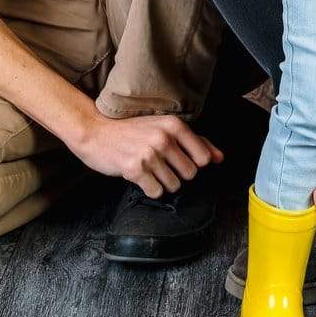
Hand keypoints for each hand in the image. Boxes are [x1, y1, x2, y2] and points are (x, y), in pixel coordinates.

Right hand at [72, 111, 222, 197]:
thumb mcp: (163, 128)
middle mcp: (163, 138)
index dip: (193, 164)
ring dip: (162, 182)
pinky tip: (139, 176)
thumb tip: (220, 158)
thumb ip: (195, 142)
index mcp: (174, 125)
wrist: (95, 132)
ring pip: (173, 185)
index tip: (179, 159)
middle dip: (177, 175)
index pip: (203, 158)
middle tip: (160, 165)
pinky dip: (149, 188)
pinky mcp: (135, 169)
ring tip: (148, 169)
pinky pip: (156, 192)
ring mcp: (149, 154)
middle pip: (190, 174)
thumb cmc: (132, 131)